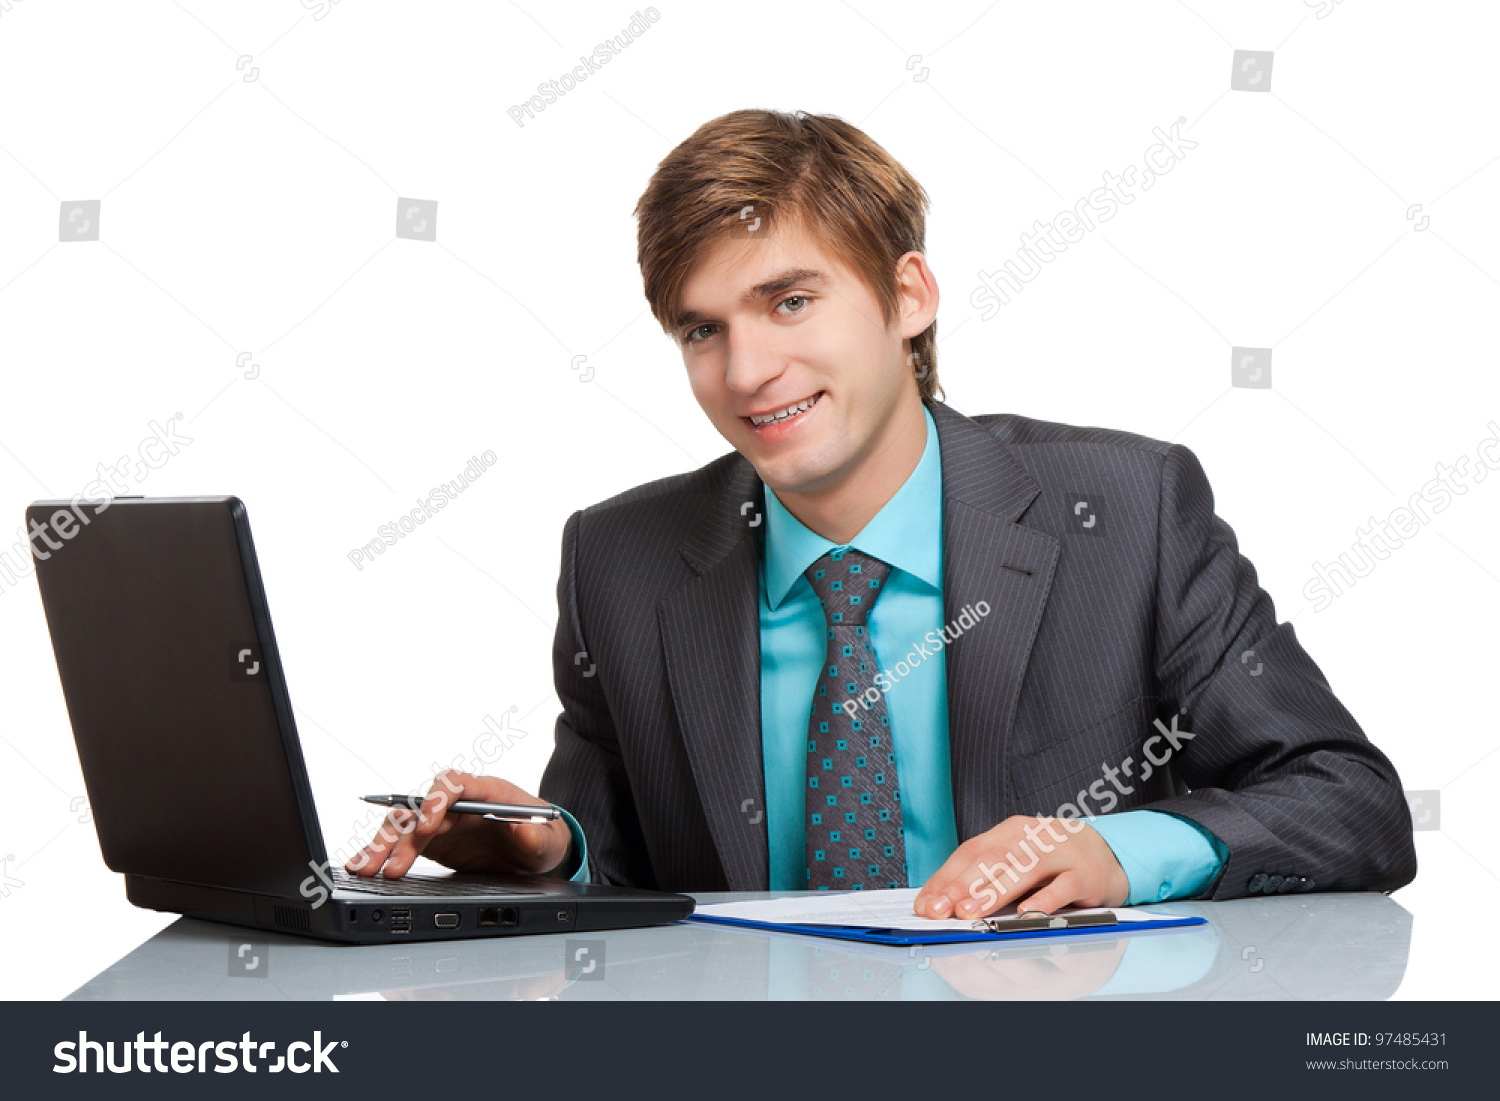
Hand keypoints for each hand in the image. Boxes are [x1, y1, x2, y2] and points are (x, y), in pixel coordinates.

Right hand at [344, 770, 573, 879]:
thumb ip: (536, 835)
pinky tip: (361, 864)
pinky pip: (402, 841)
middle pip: (421, 806)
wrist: (536, 850)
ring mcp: (443, 821)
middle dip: (401, 834)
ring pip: (405, 825)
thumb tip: (522, 828)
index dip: (438, 800)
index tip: (428, 825)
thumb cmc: (544, 836)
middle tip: (387, 863)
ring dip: (383, 845)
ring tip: (365, 869)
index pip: (457, 783)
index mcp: (488, 791)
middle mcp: (459, 802)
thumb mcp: (548, 839)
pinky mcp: (433, 840)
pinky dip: (381, 851)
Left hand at [913, 815, 1128, 918]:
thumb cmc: (1054, 860)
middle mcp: (1032, 837)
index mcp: (1009, 832)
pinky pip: (1064, 886)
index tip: (926, 903)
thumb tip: (947, 902)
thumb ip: (989, 875)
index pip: (971, 852)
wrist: (1109, 852)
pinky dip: (1045, 899)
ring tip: (971, 912)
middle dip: (962, 886)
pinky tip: (1027, 913)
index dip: (945, 877)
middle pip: (992, 858)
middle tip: (940, 910)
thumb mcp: (1019, 858)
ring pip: (1024, 868)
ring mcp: (1061, 853)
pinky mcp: (1086, 873)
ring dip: (994, 892)